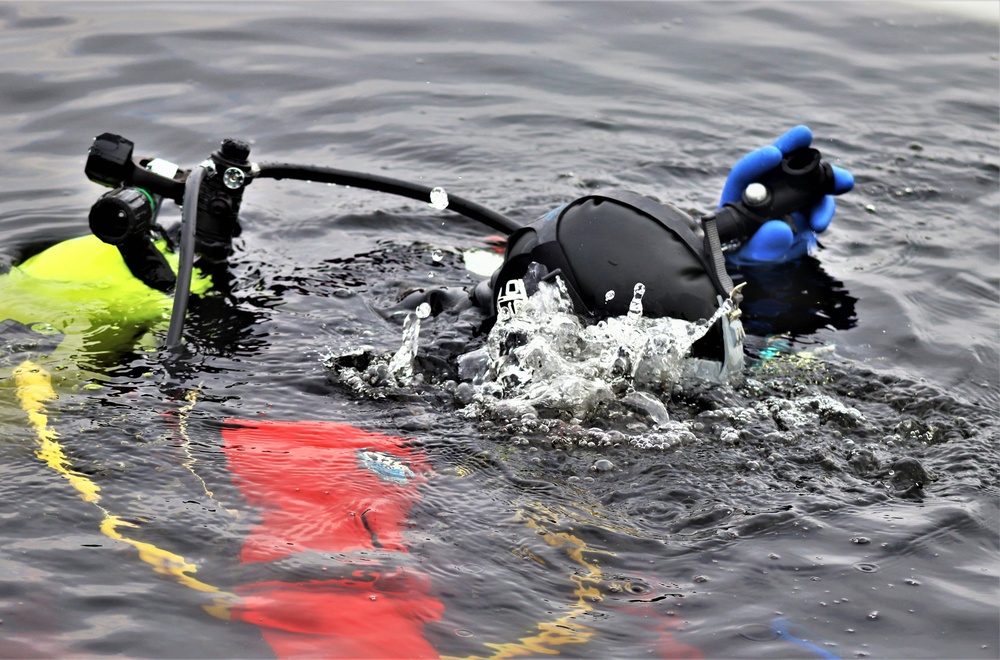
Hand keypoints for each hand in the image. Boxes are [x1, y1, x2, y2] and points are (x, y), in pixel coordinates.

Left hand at [719, 125, 853, 264]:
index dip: (758, 161)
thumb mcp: (748, 256)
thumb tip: (782, 230)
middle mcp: (763, 194)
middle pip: (779, 167)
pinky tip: (820, 221)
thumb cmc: (744, 258)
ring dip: (823, 181)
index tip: (774, 153)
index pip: (746, 173)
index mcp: (739, 198)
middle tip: (805, 136)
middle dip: (795, 150)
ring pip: (805, 184)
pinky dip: (824, 207)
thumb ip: (762, 245)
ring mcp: (786, 203)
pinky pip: (817, 205)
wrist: (759, 269)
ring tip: (838, 187)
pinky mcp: (803, 214)